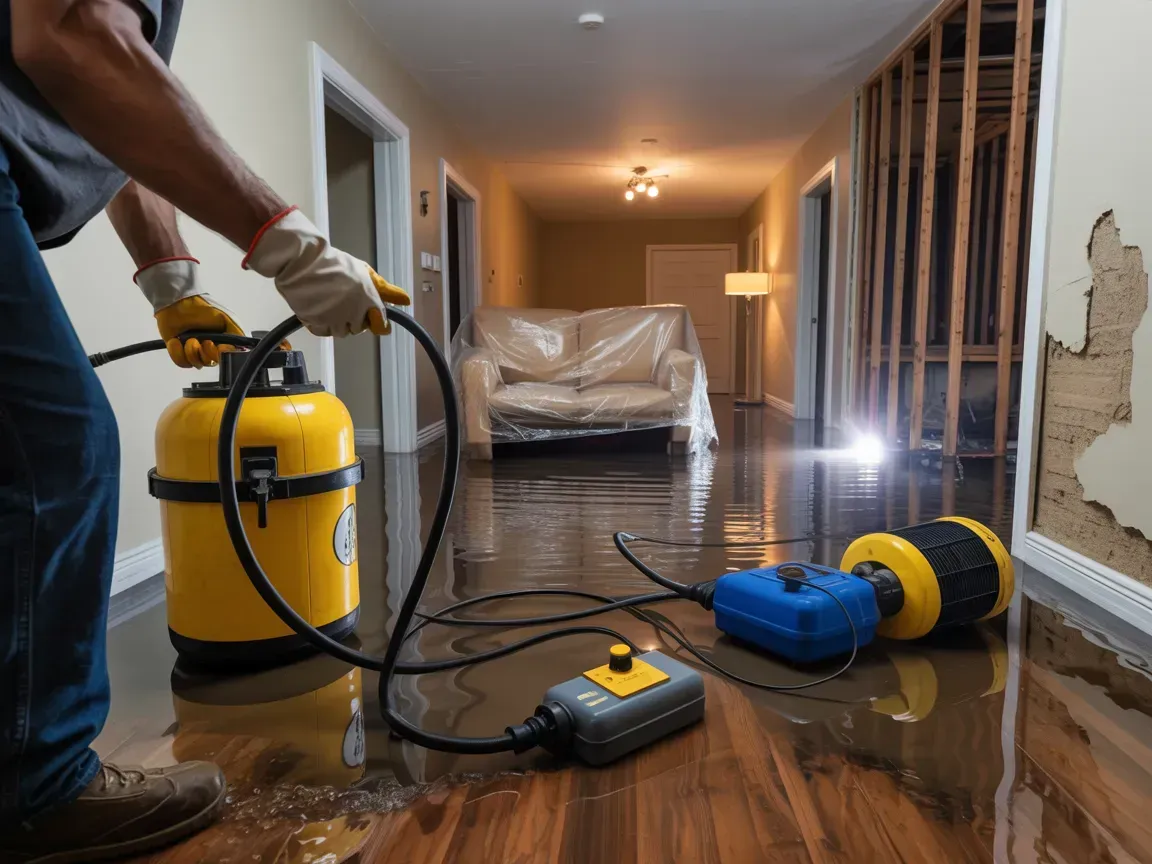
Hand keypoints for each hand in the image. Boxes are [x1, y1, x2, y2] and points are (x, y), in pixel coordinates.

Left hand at [135, 258, 245, 367]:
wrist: (176, 302)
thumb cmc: (202, 307)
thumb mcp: (226, 318)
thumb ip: (237, 333)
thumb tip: (241, 348)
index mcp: (223, 340)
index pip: (227, 356)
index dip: (223, 354)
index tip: (219, 346)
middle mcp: (210, 347)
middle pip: (211, 363)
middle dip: (206, 353)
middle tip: (203, 341)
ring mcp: (194, 351)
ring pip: (196, 364)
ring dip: (191, 352)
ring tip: (188, 338)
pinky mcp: (179, 352)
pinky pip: (182, 363)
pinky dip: (177, 353)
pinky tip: (176, 341)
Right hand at [242, 208, 411, 336]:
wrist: (303, 263)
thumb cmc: (334, 263)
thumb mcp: (364, 272)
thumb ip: (384, 289)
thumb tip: (406, 300)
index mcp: (369, 299)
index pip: (380, 322)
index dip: (374, 319)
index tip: (370, 316)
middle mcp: (355, 312)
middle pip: (359, 328)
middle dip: (353, 318)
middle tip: (342, 301)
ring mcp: (335, 320)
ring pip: (341, 332)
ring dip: (336, 321)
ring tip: (328, 302)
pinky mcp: (317, 324)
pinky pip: (323, 331)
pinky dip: (320, 324)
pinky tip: (318, 307)